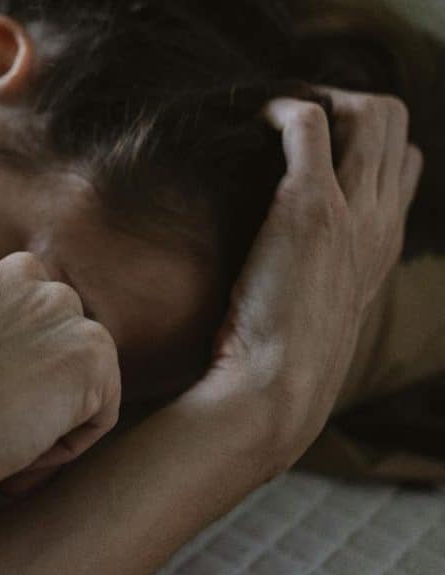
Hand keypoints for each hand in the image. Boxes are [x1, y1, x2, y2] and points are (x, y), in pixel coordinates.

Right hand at [0, 251, 120, 506]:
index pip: (20, 316)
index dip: (5, 368)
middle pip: (54, 343)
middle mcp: (22, 271)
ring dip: (52, 416)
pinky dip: (67, 446)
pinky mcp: (93, 349)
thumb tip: (8, 365)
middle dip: (35, 386)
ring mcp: (61, 307)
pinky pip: (100, 414)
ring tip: (5, 441)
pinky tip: (24, 450)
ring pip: (78, 379)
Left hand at [199, 88, 422, 464]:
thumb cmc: (280, 361)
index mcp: (384, 246)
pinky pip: (308, 122)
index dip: (365, 141)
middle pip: (395, 124)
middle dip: (347, 104)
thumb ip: (315, 275)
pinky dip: (281, 109)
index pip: (406, 164)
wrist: (275, 392)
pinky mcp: (309, 206)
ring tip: (277, 120)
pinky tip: (253, 121)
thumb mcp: (314, 312)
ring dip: (323, 99)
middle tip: (293, 123)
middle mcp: (382, 223)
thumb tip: (284, 259)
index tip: (315, 147)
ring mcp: (352, 212)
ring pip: (369, 111)